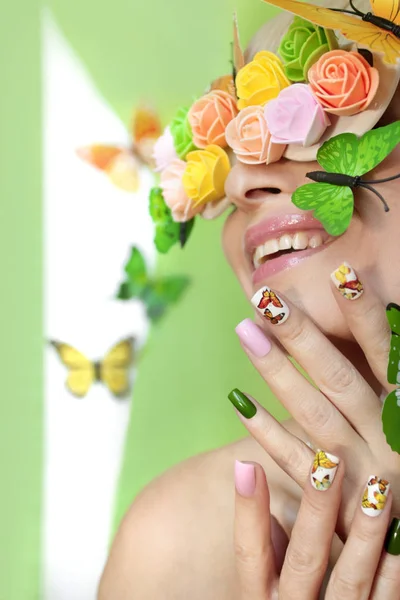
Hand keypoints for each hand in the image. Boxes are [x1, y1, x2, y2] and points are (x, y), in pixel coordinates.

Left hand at [231, 265, 399, 538]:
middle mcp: (389, 438)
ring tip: (245, 332)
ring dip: (277, 372)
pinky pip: (295, 462)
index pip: (387, 355)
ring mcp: (360, 471)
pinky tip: (238, 401)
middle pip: (339, 379)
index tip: (341, 274)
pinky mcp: (335, 501)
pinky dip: (267, 432)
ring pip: (313, 415)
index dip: (365, 317)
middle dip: (302, 337)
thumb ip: (384, 378)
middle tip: (265, 299)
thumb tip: (376, 319)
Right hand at [234, 454, 397, 598]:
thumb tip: (267, 505)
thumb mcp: (266, 595)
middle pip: (304, 561)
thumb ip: (268, 552)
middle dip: (316, 510)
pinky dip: (395, 570)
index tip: (246, 463)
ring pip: (350, 583)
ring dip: (365, 535)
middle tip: (327, 462)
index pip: (249, 554)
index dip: (248, 511)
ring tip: (376, 489)